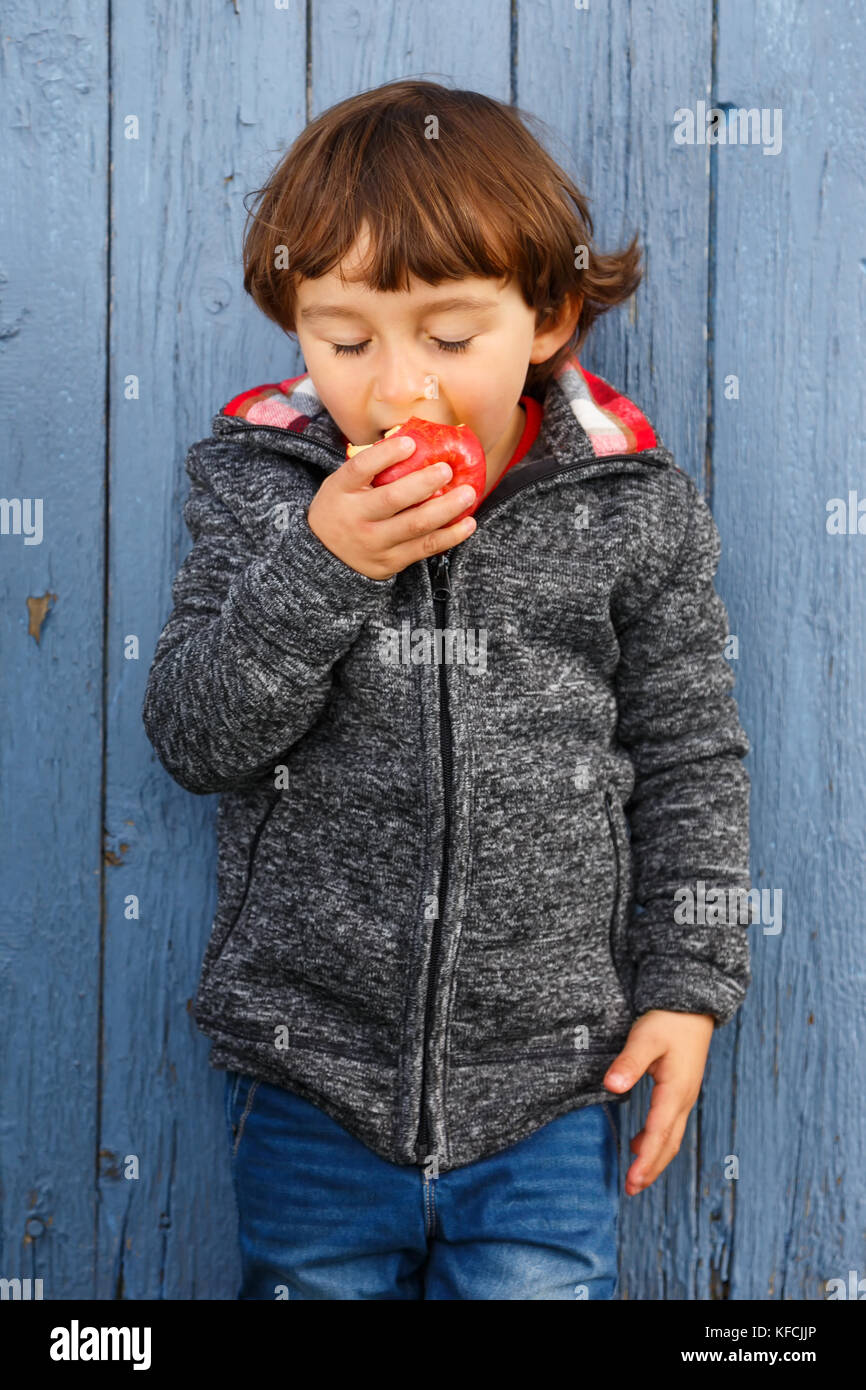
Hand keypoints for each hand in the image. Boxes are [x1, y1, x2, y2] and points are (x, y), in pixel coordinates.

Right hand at [306, 432, 477, 579]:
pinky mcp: (391, 562)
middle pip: (392, 499)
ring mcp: (374, 543)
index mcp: (341, 490)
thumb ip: (370, 467)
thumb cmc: (342, 508)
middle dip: (423, 483)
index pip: (360, 468)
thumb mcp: (342, 484)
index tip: (411, 444)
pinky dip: (450, 536)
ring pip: (415, 525)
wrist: (325, 556)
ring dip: (446, 509)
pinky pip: (425, 548)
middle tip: (447, 470)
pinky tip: (468, 523)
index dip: (386, 455)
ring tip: (468, 494)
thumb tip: (415, 440)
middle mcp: (356, 518)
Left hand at [602, 1009, 715, 1194]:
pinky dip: (657, 1142)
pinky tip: (639, 1144)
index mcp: (675, 1091)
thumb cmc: (669, 1020)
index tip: (632, 1180)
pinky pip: (670, 1125)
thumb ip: (630, 1062)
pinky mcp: (680, 1091)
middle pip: (669, 1144)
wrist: (692, 1006)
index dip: (645, 1159)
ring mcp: (684, 1097)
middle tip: (631, 1189)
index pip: (658, 1133)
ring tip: (636, 1178)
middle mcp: (683, 1099)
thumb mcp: (646, 1037)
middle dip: (651, 1169)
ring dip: (655, 1159)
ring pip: (672, 1138)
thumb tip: (612, 1086)